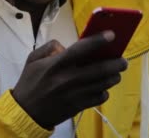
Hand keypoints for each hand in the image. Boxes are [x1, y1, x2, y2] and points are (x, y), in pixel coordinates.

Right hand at [11, 31, 127, 128]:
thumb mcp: (33, 59)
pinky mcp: (78, 106)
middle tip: (123, 60)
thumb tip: (67, 46)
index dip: (98, 41)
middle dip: (116, 63)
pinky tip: (102, 87)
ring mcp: (75, 94)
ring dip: (113, 77)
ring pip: (103, 84)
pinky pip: (99, 98)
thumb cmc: (30, 83)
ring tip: (115, 72)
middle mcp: (68, 79)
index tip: (112, 35)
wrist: (26, 112)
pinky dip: (104, 91)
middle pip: (100, 69)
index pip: (81, 50)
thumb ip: (50, 47)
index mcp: (56, 65)